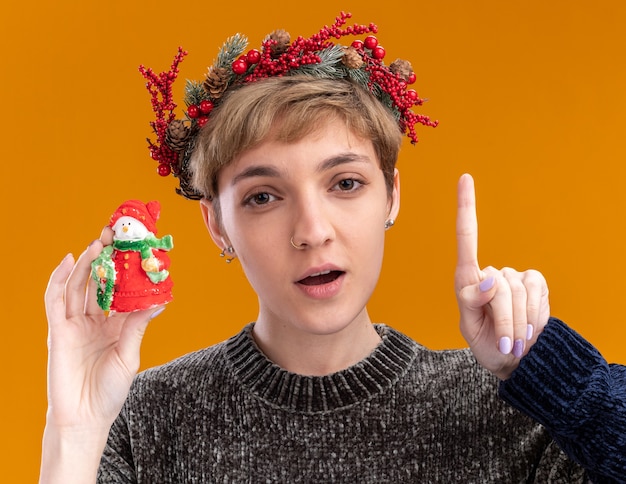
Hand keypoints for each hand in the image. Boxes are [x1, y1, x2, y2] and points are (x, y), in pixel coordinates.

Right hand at [40, 228, 162, 481]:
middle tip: (116, 233)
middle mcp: (94, 319)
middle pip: (98, 281)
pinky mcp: (57, 330)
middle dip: (106, 257)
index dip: (126, 269)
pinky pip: (55, 299)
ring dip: (86, 261)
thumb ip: (138, 326)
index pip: (120, 289)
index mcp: (115, 324)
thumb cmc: (109, 391)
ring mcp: (74, 323)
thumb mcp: (129, 355)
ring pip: (79, 285)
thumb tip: (160, 300)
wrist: (85, 418)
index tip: (138, 248)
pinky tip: (68, 260)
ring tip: (98, 241)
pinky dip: (59, 279)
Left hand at [454, 174, 549, 379]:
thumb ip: (473, 302)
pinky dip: (534, 316)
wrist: (517, 362)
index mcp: (467, 280)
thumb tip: (492, 278)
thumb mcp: (471, 328)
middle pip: (500, 288)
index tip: (465, 178)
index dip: (466, 207)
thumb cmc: (487, 345)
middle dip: (504, 321)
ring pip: (518, 292)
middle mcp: (491, 273)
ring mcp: (515, 277)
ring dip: (518, 323)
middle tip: (506, 344)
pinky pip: (537, 293)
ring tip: (516, 339)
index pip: (466, 238)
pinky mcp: (536, 283)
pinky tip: (530, 327)